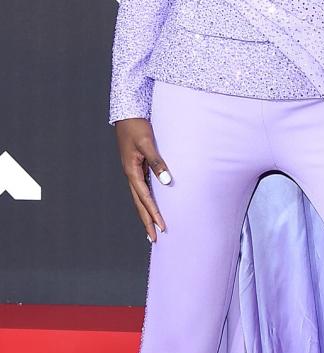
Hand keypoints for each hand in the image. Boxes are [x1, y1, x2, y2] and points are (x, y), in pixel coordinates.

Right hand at [115, 117, 171, 241]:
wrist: (127, 114)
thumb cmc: (137, 127)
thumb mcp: (147, 144)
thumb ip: (157, 163)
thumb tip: (166, 182)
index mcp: (131, 172)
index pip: (145, 199)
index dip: (153, 214)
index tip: (161, 228)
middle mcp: (131, 174)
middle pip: (140, 203)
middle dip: (147, 221)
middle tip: (154, 239)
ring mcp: (133, 171)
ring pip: (140, 197)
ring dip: (147, 212)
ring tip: (153, 228)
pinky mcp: (137, 166)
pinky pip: (143, 188)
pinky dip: (148, 199)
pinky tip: (153, 205)